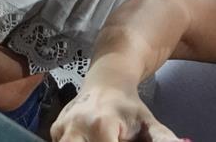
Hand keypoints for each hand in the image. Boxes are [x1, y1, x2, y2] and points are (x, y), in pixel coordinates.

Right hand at [52, 84, 179, 141]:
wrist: (106, 78)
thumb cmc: (129, 106)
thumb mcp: (149, 124)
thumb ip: (162, 140)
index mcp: (103, 126)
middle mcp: (77, 127)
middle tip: (114, 140)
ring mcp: (62, 129)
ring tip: (103, 139)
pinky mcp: (53, 131)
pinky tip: (90, 139)